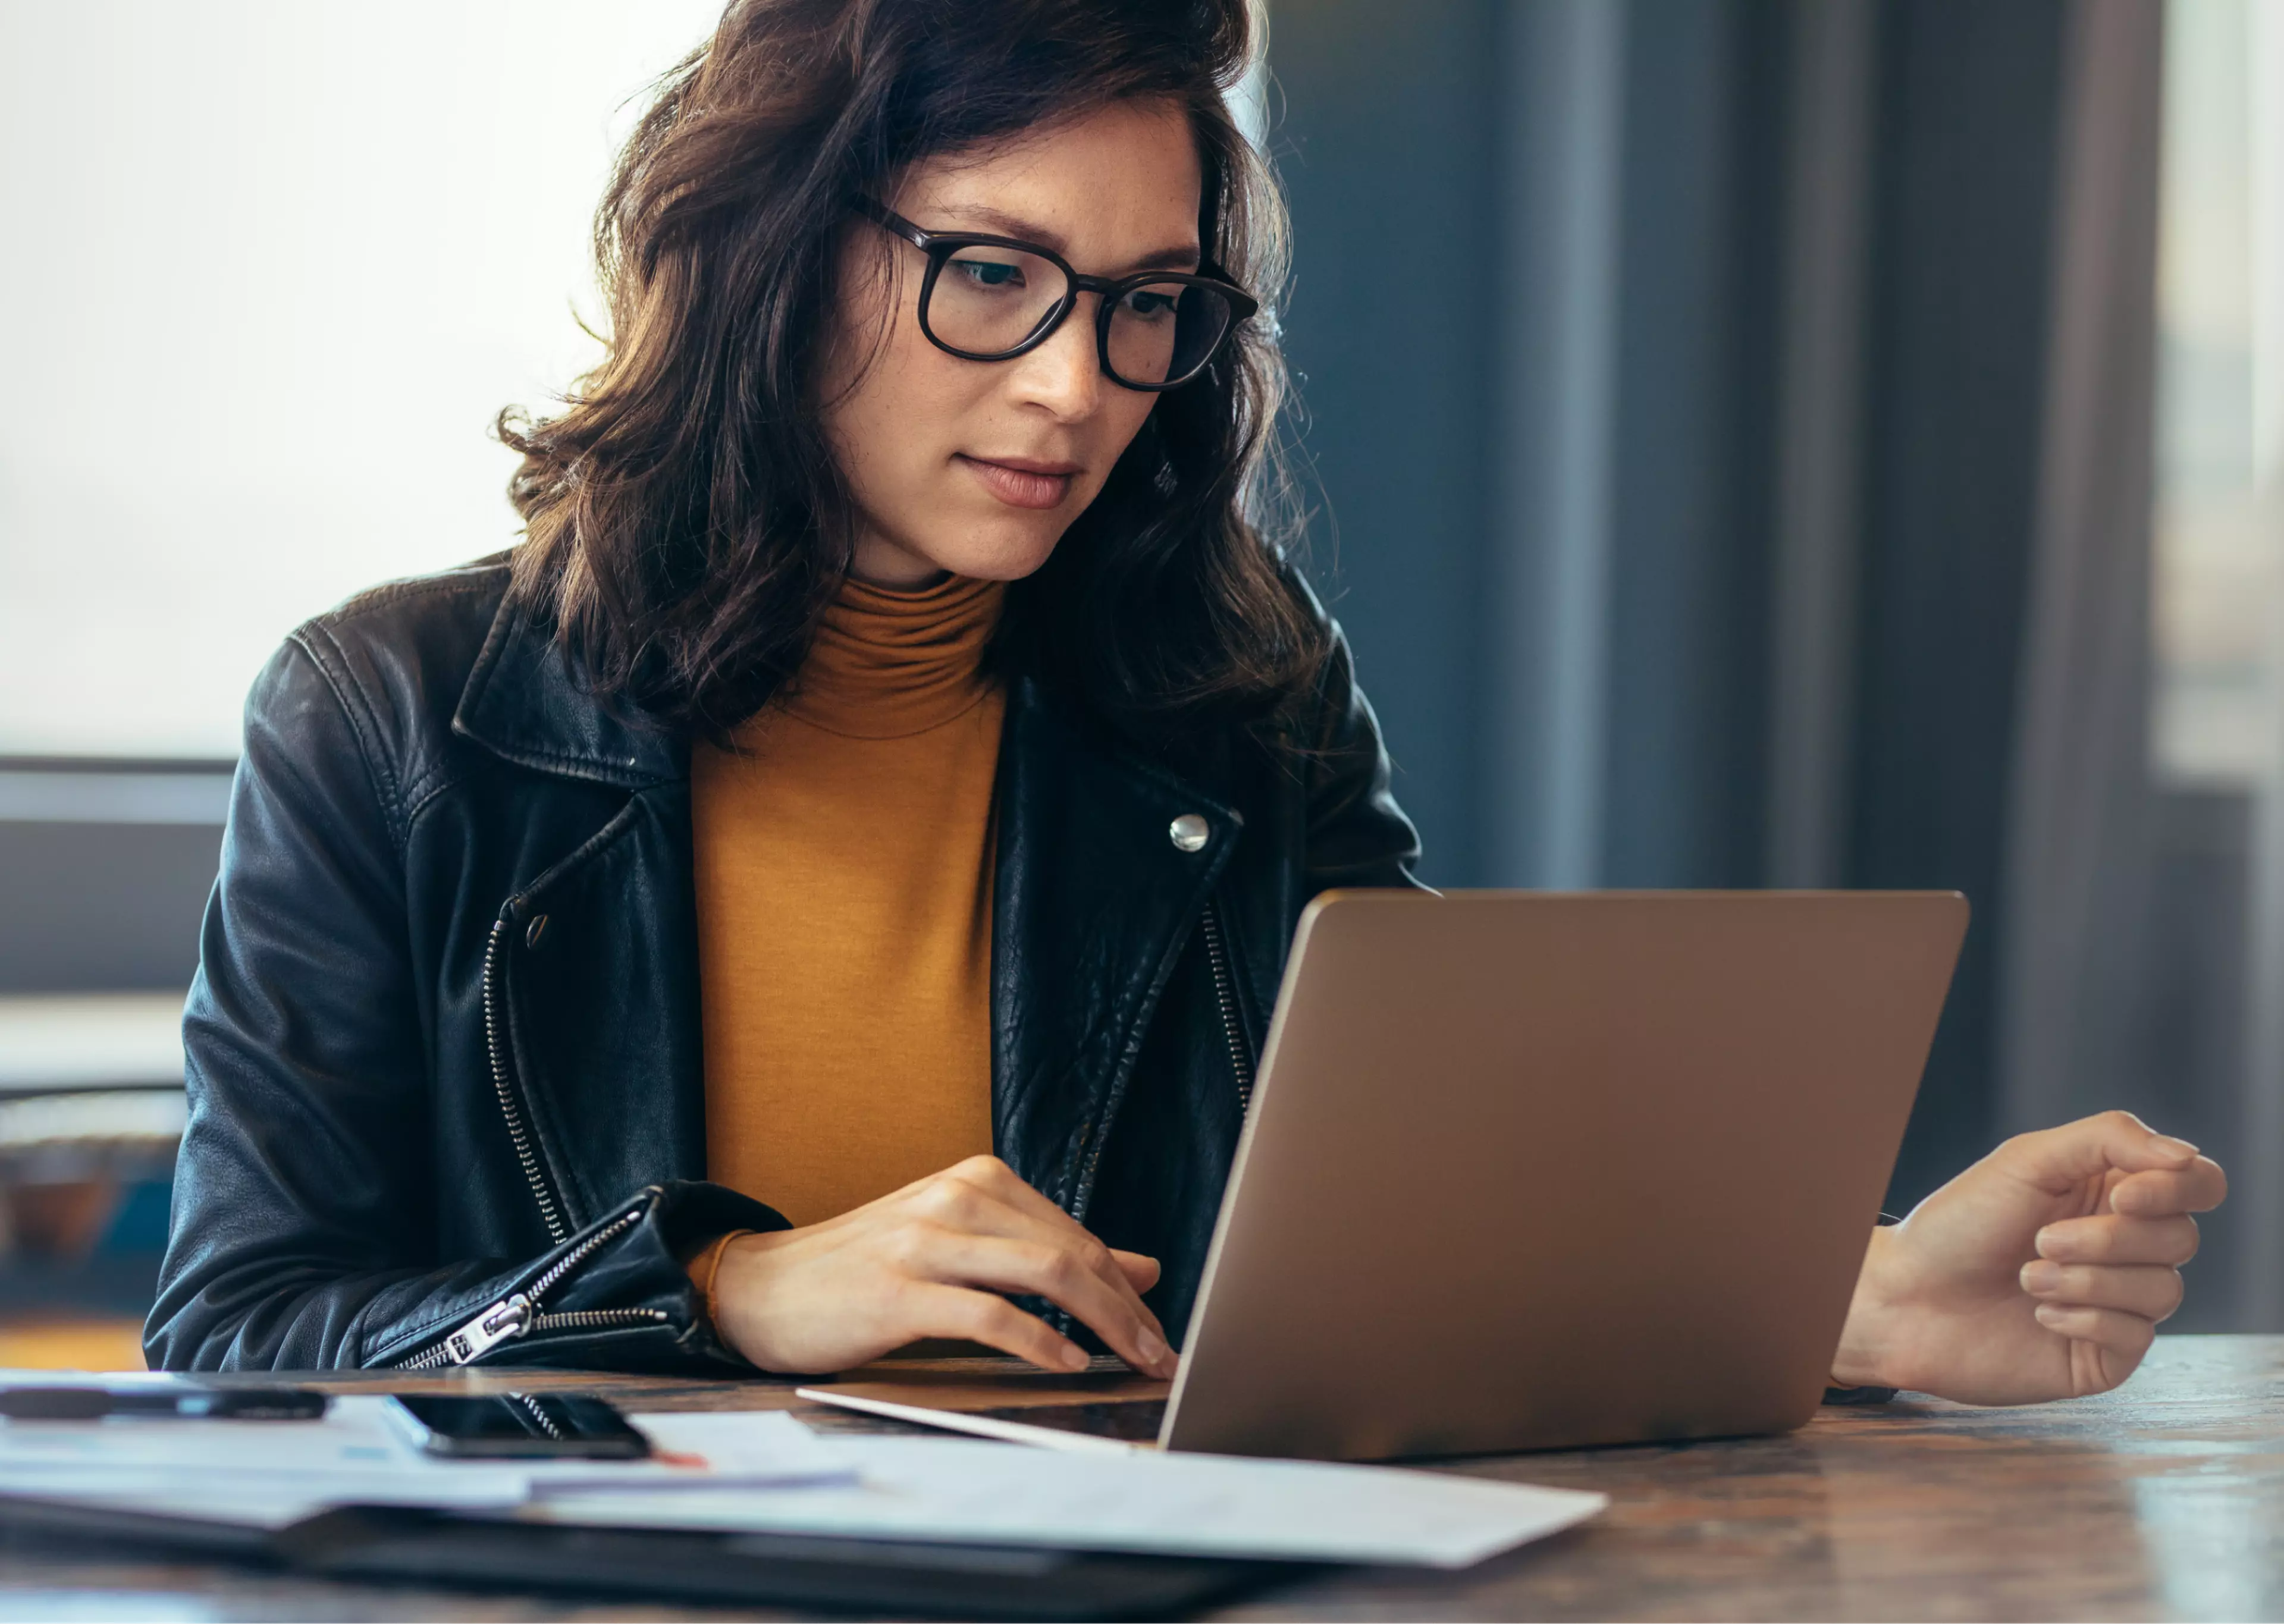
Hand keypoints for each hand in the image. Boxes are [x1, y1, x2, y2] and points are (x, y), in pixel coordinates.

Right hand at [704, 1155, 1177, 1378]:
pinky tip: (1066, 1362)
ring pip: (1045, 1273)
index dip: (1127, 1288)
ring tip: (1132, 1361)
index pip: (1077, 1235)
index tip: (1159, 1331)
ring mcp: (927, 1239)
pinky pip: (989, 1314)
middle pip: (1072, 1251)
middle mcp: (958, 1197)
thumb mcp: (963, 1246)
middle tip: (1162, 1355)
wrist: (762, 1286)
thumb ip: (1046, 1252)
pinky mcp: (899, 1290)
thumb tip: (1141, 1268)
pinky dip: (1038, 1341)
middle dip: (1128, 1309)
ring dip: (1103, 1323)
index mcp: (978, 1181)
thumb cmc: (866, 1271)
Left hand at [1831, 1111, 2226, 1404]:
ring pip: (2164, 1289)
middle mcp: (2126, 1247)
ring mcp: (2120, 1302)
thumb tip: (2187, 1157)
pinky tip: (2038, 1314)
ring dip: (2088, 1280)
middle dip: (2108, 1239)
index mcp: (2112, 1192)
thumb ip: (2109, 1140)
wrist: (1907, 1298)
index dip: (2178, 1189)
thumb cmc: (1960, 1224)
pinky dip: (2083, 1318)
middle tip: (2041, 1240)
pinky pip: (2137, 1335)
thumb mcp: (2028, 1160)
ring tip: (2027, 1276)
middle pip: (2181, 1237)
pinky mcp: (2106, 1354)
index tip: (2122, 1197)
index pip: (2198, 1183)